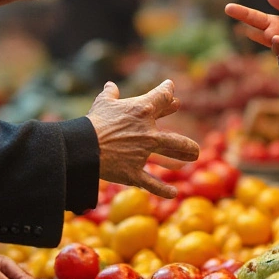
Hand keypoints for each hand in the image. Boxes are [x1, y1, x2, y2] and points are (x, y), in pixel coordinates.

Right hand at [86, 79, 199, 198]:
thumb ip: (109, 94)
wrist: (84, 147)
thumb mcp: (102, 103)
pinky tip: (173, 193)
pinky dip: (163, 190)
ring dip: (185, 154)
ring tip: (194, 156)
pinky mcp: (134, 172)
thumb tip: (110, 85)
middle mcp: (148, 132)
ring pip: (171, 153)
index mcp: (141, 111)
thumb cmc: (93, 122)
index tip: (171, 88)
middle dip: (186, 142)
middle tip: (194, 146)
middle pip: (174, 136)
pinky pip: (152, 183)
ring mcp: (143, 153)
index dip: (167, 91)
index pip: (161, 97)